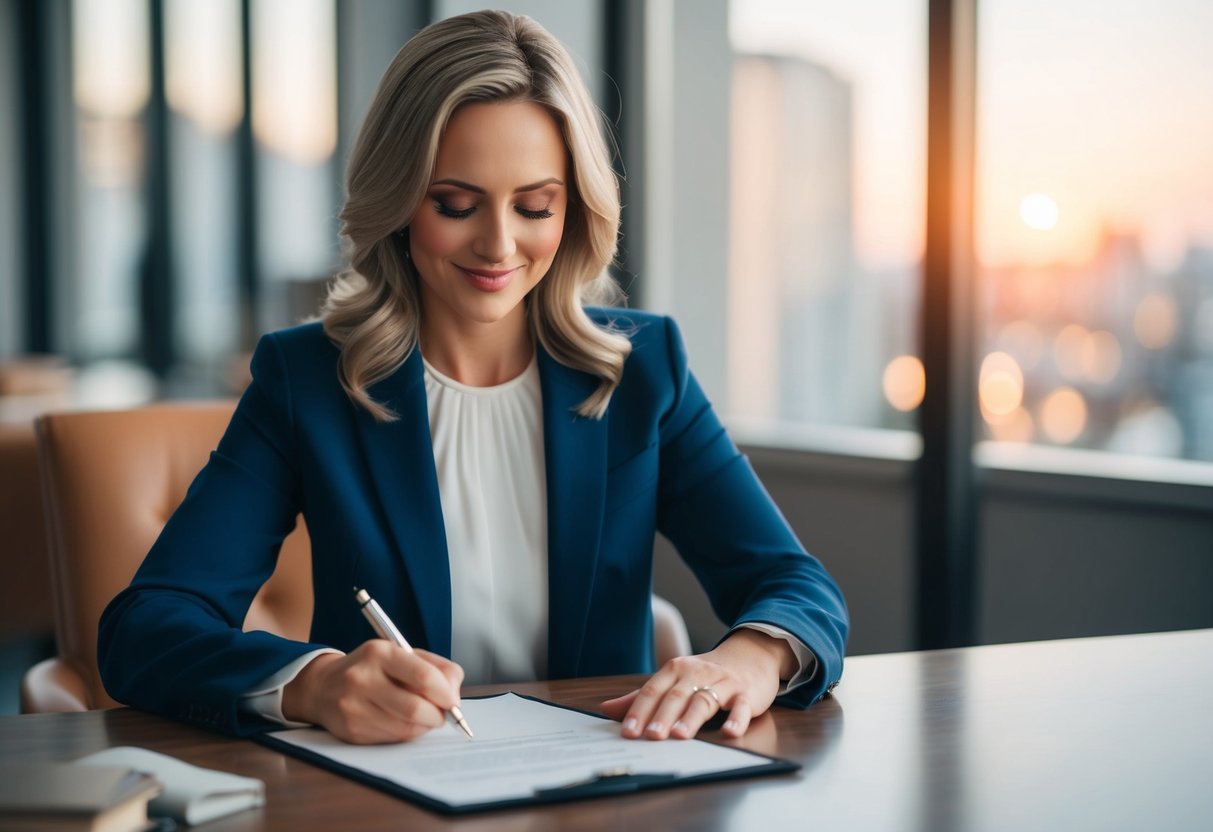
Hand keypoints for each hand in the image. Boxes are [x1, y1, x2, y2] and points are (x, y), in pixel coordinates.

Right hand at [282, 640, 463, 743]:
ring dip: (424, 726)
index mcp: (380, 652)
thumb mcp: (402, 654)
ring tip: (422, 716)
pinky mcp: (351, 731)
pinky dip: (406, 733)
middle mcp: (362, 678)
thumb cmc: (373, 668)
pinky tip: (401, 722)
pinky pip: (392, 738)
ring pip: (406, 728)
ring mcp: (353, 707)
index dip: (445, 693)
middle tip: (442, 714)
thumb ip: (436, 668)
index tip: (453, 700)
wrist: (323, 686)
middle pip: (415, 709)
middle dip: (437, 716)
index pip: (423, 676)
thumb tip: (454, 695)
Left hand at [600, 629, 794, 739]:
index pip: (653, 690)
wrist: (749, 657)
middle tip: (651, 736)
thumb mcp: (673, 681)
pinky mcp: (745, 694)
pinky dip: (736, 719)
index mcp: (675, 670)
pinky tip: (730, 732)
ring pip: (704, 701)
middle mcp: (697, 673)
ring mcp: (722, 683)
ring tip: (680, 735)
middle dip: (662, 716)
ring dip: (691, 718)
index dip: (639, 711)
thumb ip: (642, 697)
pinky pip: (741, 706)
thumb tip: (605, 709)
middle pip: (676, 696)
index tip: (628, 731)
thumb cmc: (705, 675)